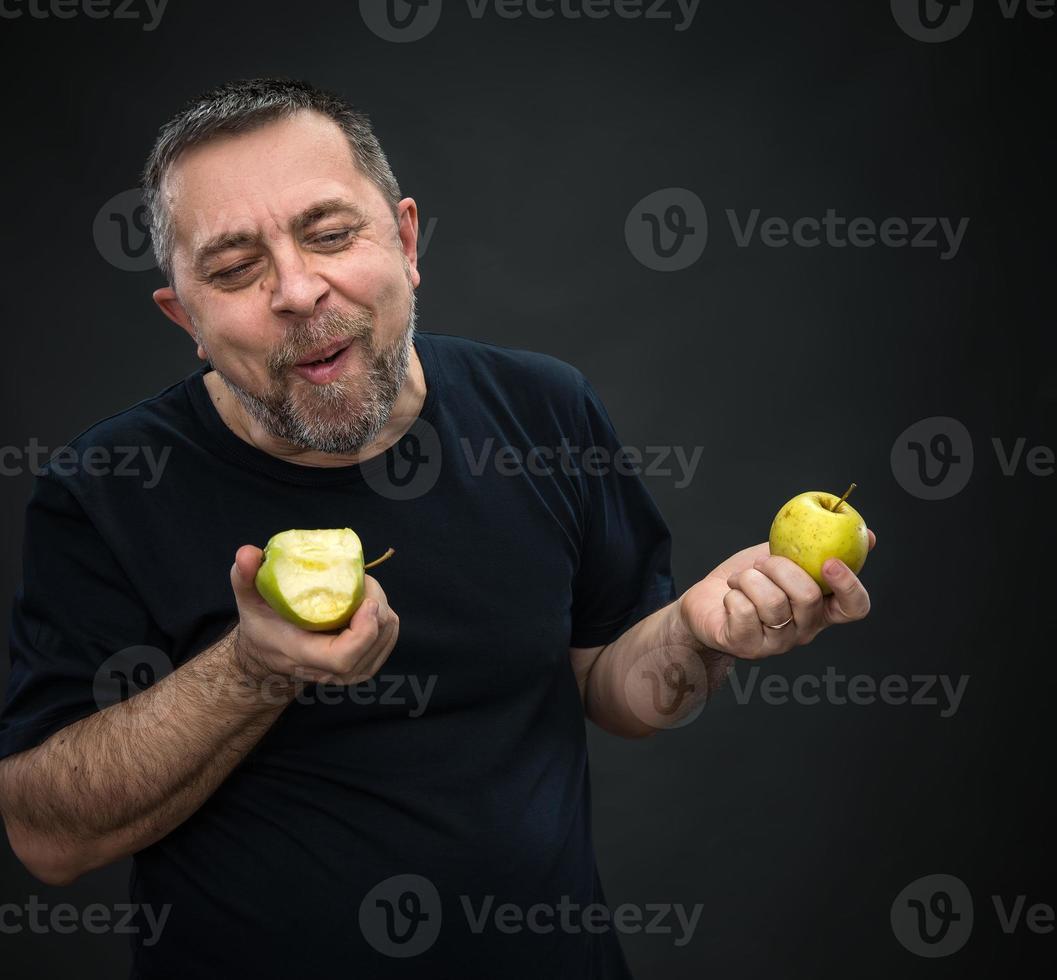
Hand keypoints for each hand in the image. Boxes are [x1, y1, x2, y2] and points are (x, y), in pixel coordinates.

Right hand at [227, 544, 399, 686]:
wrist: (272, 656)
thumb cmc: (262, 626)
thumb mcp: (248, 601)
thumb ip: (245, 577)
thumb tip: (248, 553)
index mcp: (304, 657)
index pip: (342, 657)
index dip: (362, 631)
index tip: (365, 600)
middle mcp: (333, 672)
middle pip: (373, 639)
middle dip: (374, 602)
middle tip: (359, 576)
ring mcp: (353, 672)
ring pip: (386, 635)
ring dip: (380, 604)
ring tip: (359, 586)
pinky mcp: (367, 664)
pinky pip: (389, 635)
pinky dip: (383, 613)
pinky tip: (365, 600)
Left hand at [677, 530, 875, 659]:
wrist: (705, 601)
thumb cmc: (749, 579)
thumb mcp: (784, 557)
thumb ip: (818, 549)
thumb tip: (870, 536)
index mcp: (820, 608)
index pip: (854, 608)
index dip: (848, 586)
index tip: (829, 561)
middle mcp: (804, 630)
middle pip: (808, 597)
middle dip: (780, 567)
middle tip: (761, 563)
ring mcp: (776, 643)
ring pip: (773, 602)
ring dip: (750, 579)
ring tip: (740, 579)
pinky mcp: (746, 646)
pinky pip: (744, 611)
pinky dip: (733, 593)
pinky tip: (730, 596)